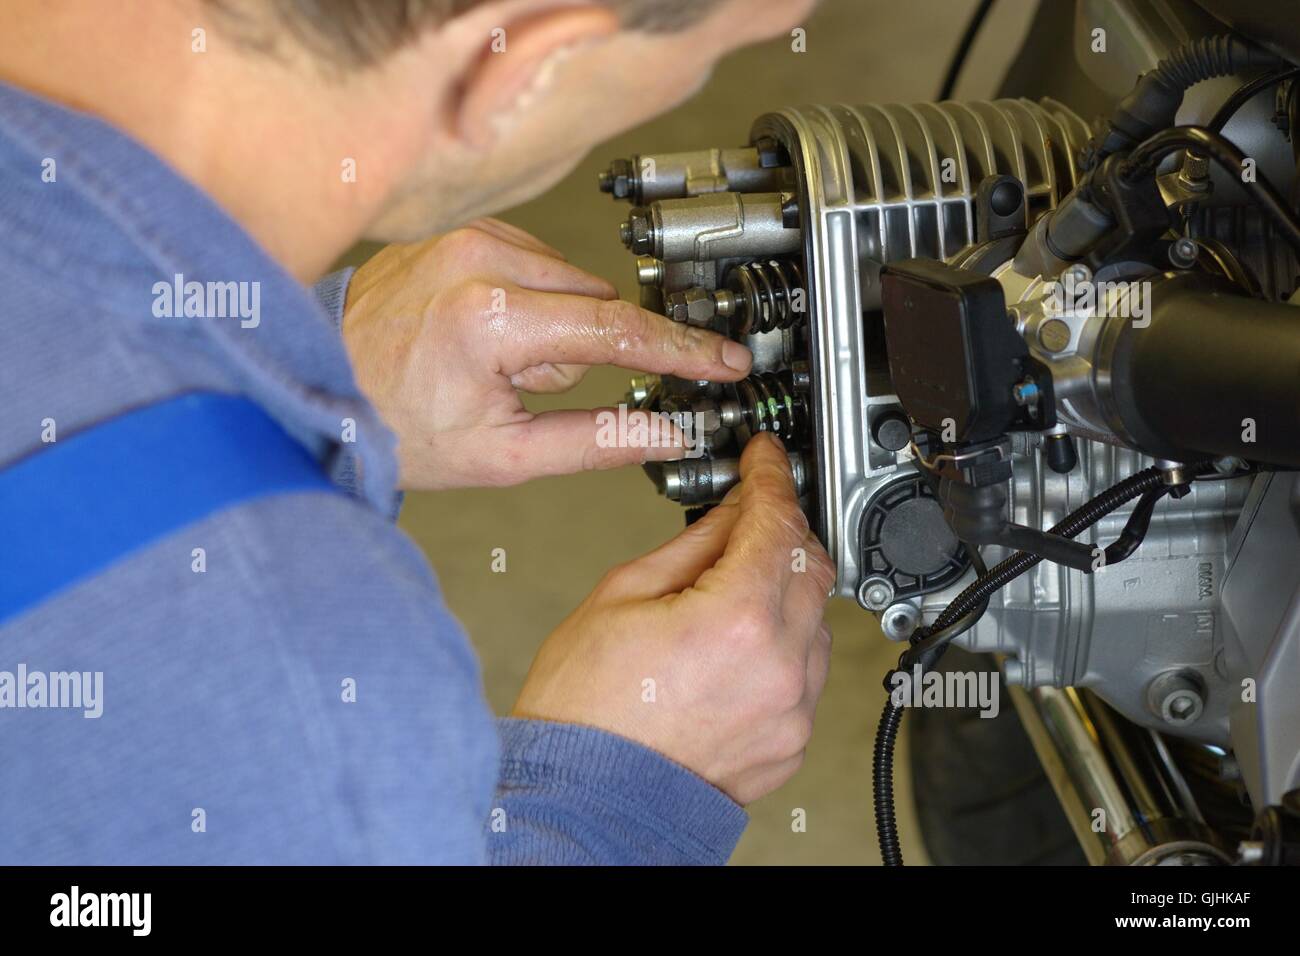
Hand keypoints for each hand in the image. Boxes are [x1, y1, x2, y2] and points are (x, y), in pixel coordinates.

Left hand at [341, 219, 752, 489]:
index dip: (682, 351)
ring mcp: (468, 235)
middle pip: (596, 305)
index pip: (616, 330)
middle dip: (582, 352)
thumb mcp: (501, 456)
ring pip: (572, 283)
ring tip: (499, 364)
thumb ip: (595, 442)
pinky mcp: (464, 229)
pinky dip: (534, 301)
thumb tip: (665, 433)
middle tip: (522, 390)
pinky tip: (492, 333)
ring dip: (558, 327)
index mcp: (488, 318)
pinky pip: (540, 263)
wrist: (321, 382)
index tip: (724, 362)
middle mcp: (479, 258)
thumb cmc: (394, 423)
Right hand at [511, 434, 834, 804]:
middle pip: (813, 565)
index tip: (766, 459)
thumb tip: (731, 511)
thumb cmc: (585, 710)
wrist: (584, 797)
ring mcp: (791, 711)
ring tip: (728, 594)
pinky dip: (781, 647)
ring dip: (785, 591)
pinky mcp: (791, 743)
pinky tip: (734, 649)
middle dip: (785, 530)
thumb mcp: (623, 595)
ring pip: (816, 621)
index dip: (772, 476)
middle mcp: (779, 667)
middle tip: (750, 516)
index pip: (777, 521)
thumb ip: (693, 545)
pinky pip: (805, 675)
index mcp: (737, 620)